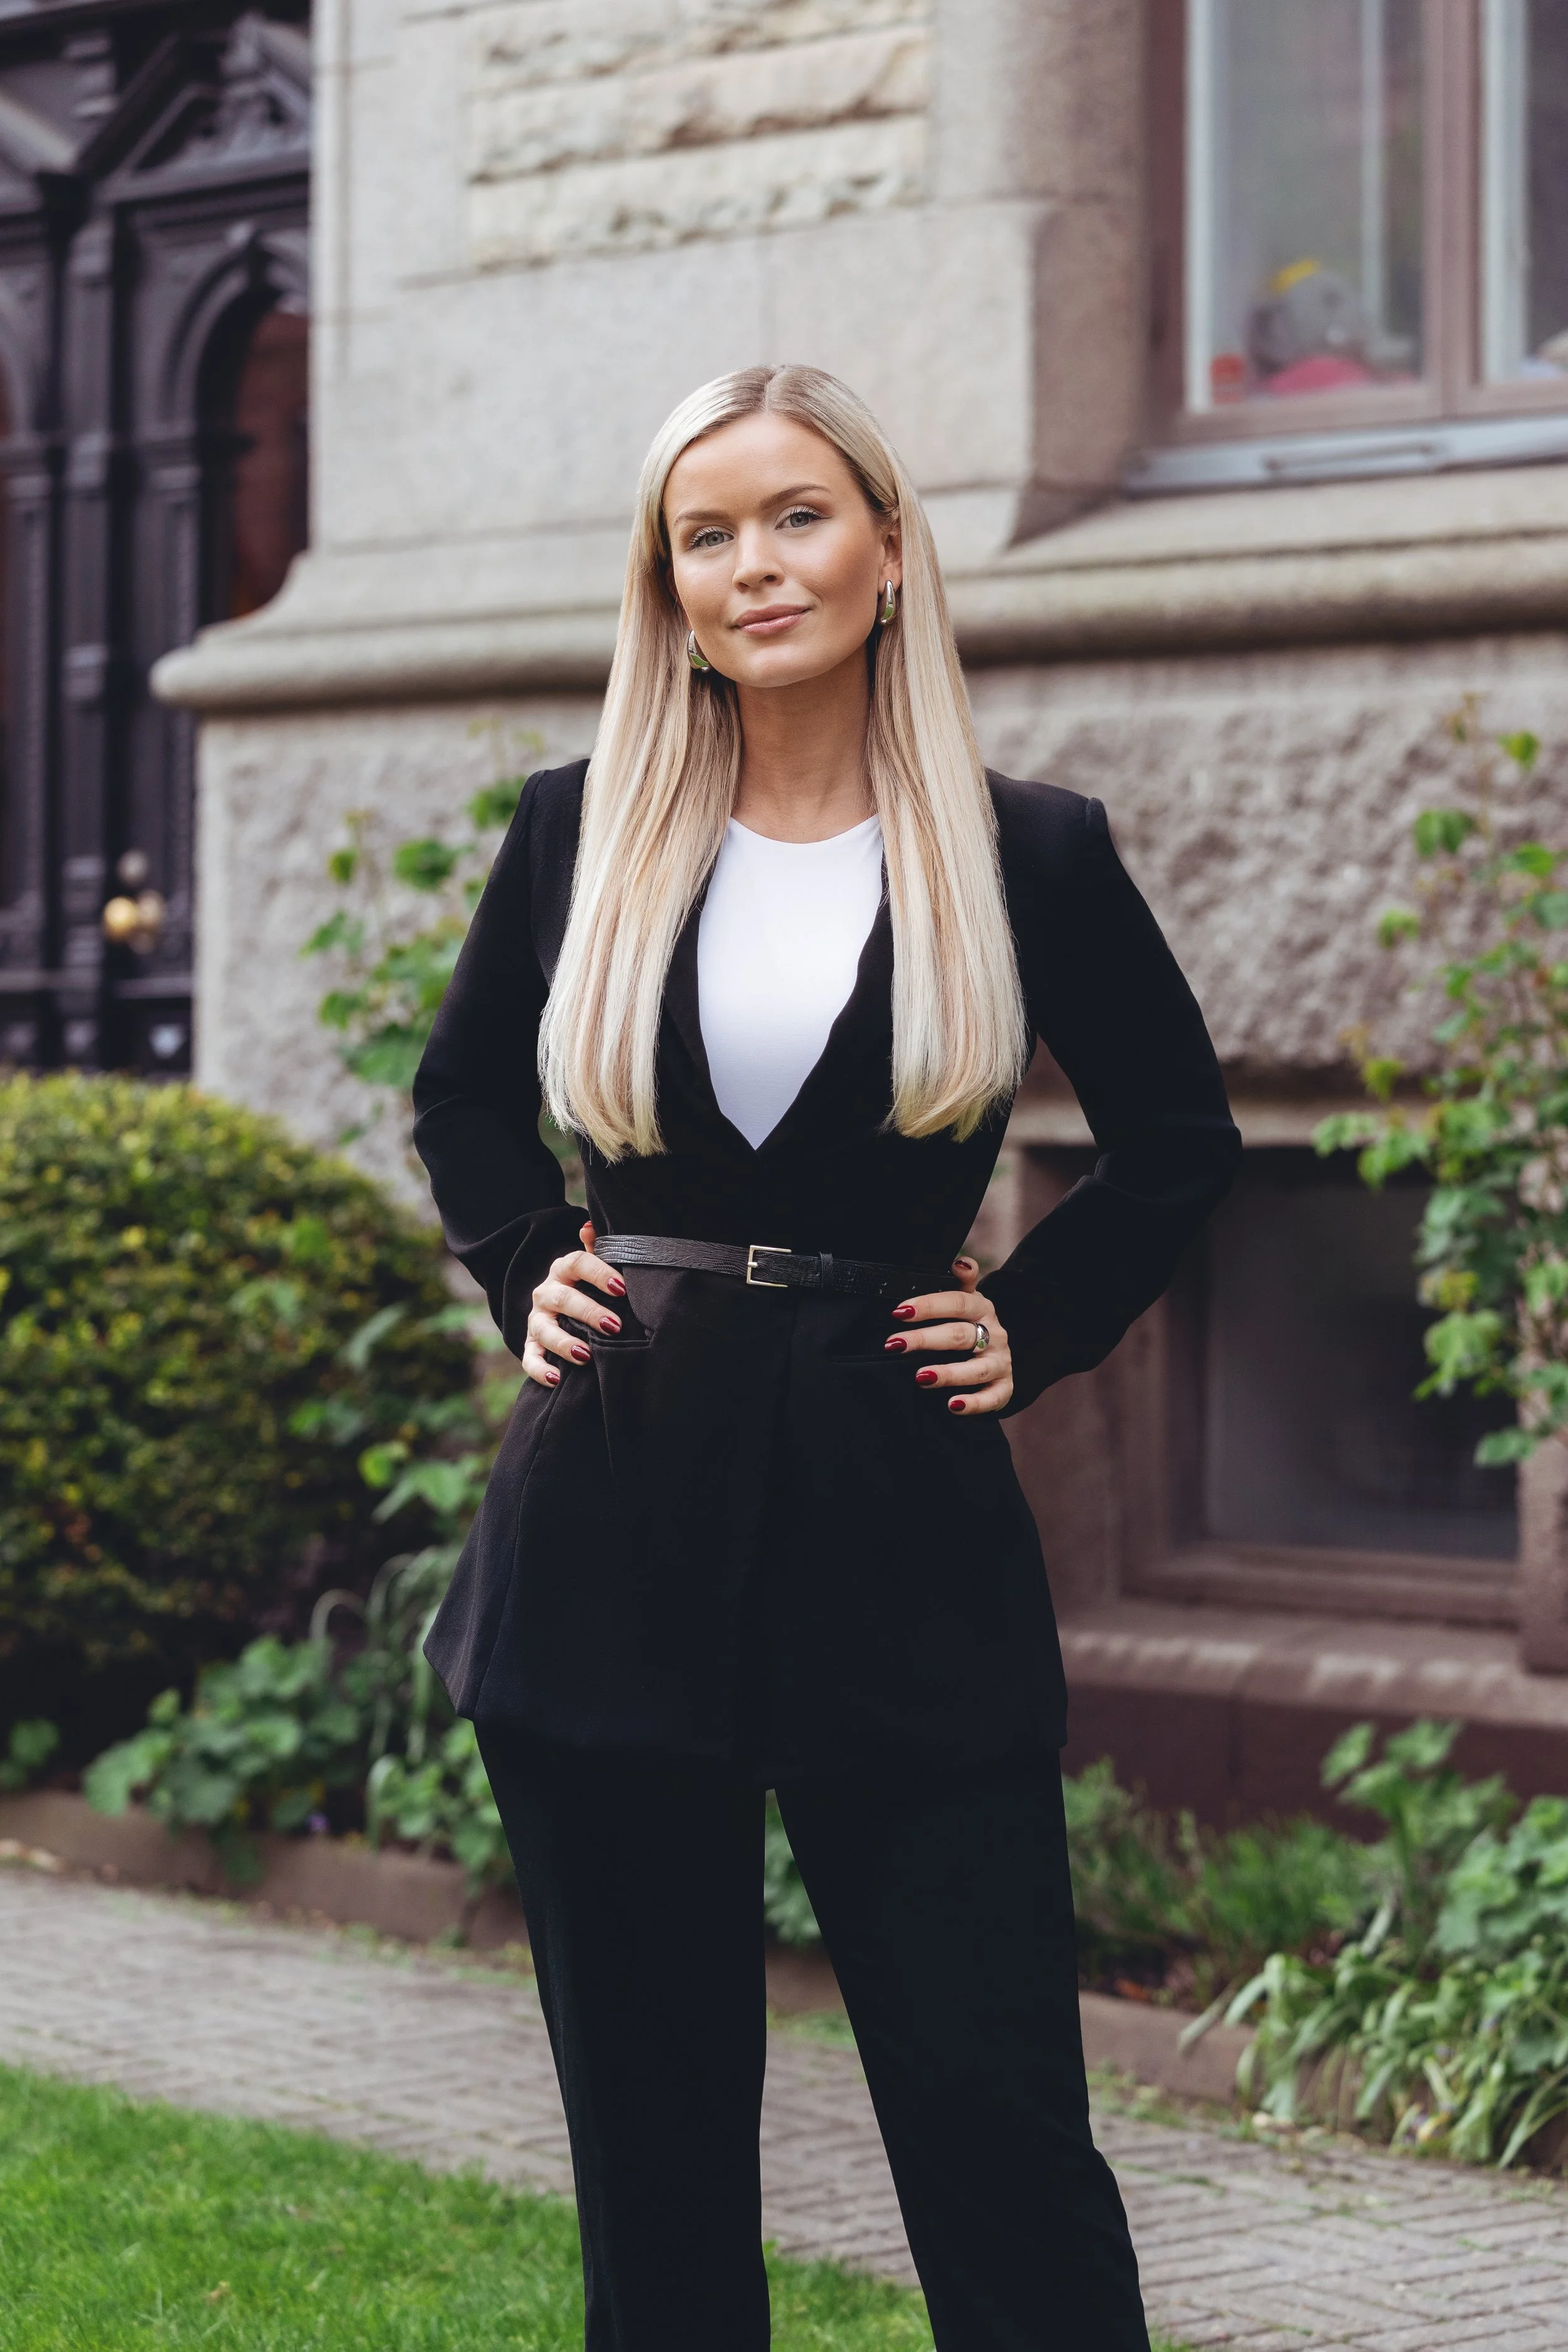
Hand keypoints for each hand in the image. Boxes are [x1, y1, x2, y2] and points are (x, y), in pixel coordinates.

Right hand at [523, 1221, 626, 1387]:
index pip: (576, 1263)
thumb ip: (596, 1249)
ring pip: (544, 1329)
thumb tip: (589, 1227)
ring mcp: (537, 1320)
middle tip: (614, 1325)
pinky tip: (557, 1379)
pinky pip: (530, 1358)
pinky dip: (540, 1370)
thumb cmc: (589, 1288)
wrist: (563, 1310)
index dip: (598, 1273)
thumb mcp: (594, 1268)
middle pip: (562, 1298)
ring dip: (564, 1342)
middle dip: (588, 1311)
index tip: (622, 1288)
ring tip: (586, 1355)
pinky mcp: (531, 1345)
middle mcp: (546, 1293)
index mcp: (563, 1270)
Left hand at [884, 1255, 1012, 1415]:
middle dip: (925, 1340)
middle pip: (960, 1335)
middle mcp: (994, 1334)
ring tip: (920, 1377)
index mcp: (982, 1308)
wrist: (998, 1355)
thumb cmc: (969, 1325)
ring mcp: (1000, 1362)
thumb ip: (961, 1283)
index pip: (957, 1302)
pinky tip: (953, 1406)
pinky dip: (974, 1403)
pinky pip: (993, 1398)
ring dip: (949, 1373)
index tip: (898, 1312)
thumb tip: (960, 1262)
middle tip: (894, 1345)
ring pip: (977, 1368)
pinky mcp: (1004, 1388)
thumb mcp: (966, 1301)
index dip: (928, 1305)